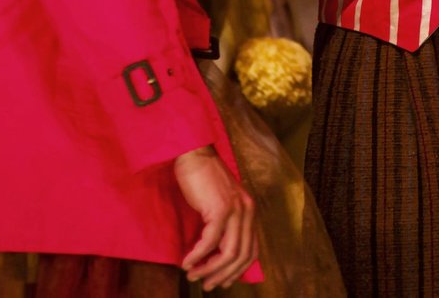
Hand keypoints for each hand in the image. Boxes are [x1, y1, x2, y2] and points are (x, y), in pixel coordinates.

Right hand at [175, 146, 256, 290]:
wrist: (194, 153)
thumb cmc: (203, 179)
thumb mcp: (220, 203)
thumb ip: (225, 224)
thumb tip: (217, 252)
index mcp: (250, 211)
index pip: (252, 250)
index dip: (238, 270)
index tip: (223, 281)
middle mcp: (247, 211)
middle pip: (241, 256)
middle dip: (223, 275)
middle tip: (207, 285)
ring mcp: (236, 210)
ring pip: (228, 253)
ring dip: (209, 269)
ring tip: (194, 275)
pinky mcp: (220, 208)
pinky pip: (210, 242)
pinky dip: (198, 256)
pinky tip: (187, 261)